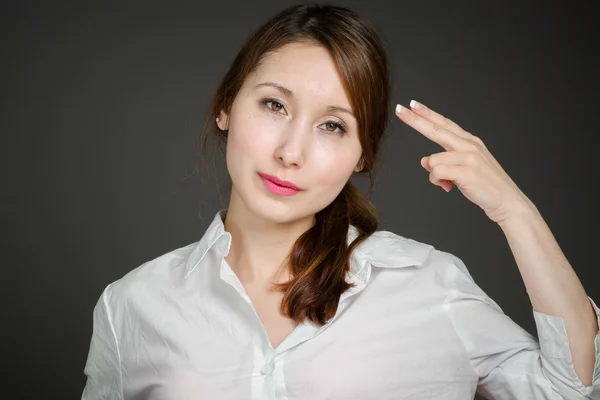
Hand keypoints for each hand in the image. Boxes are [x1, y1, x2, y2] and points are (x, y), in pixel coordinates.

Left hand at [395, 100, 531, 223]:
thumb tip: (425, 161)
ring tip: (447, 184)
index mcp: (469, 141)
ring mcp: (469, 157)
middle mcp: (469, 145)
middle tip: (400, 110)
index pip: (444, 124)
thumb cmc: (484, 185)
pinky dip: (438, 182)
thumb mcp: (462, 169)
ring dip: (434, 175)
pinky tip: (448, 187)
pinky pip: (437, 173)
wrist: (507, 201)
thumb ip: (444, 161)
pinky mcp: (467, 171)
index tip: (412, 104)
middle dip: (416, 120)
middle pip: (436, 130)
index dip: (427, 114)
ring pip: (433, 160)